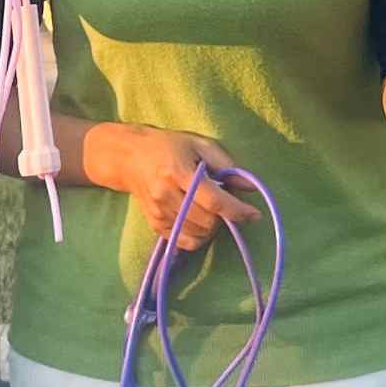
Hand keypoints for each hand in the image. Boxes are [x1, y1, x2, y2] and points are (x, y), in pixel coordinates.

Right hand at [94, 125, 254, 260]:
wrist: (130, 157)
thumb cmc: (169, 146)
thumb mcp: (200, 144)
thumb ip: (226, 165)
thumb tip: (251, 188)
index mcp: (178, 172)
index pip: (213, 200)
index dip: (237, 210)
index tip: (255, 214)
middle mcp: (166, 195)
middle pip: (206, 221)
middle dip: (225, 218)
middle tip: (227, 204)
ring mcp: (158, 212)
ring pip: (197, 235)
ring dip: (213, 228)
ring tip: (212, 211)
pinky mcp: (155, 223)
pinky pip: (184, 242)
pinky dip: (198, 237)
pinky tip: (200, 221)